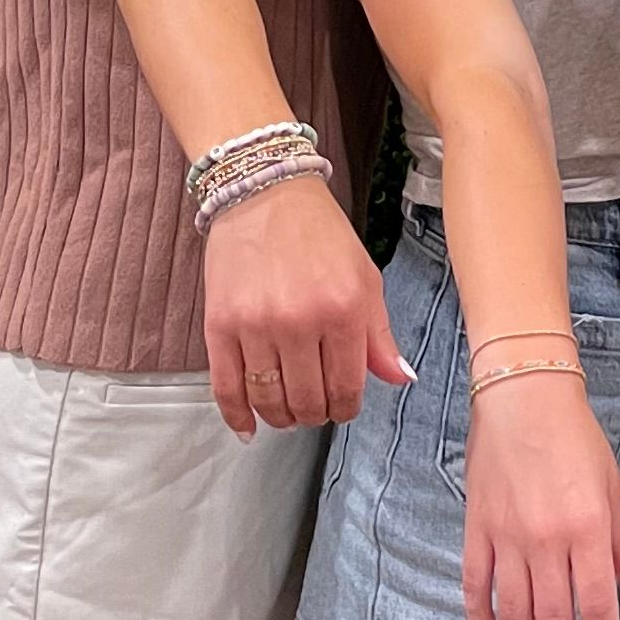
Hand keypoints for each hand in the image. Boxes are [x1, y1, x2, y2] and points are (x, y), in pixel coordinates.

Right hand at [202, 175, 411, 437]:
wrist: (265, 193)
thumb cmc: (320, 234)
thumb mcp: (364, 278)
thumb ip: (380, 335)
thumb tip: (400, 379)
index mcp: (342, 309)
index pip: (347, 388)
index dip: (346, 408)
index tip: (342, 406)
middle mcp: (299, 321)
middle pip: (307, 401)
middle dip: (314, 414)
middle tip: (314, 407)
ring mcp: (255, 324)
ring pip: (269, 400)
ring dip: (281, 417)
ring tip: (287, 411)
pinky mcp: (219, 325)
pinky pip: (226, 387)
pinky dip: (237, 416)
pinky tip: (247, 427)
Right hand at [464, 368, 619, 619]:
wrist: (522, 396)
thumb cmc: (576, 438)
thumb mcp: (613, 486)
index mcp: (587, 528)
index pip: (598, 604)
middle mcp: (546, 539)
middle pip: (553, 618)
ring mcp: (507, 536)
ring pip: (514, 611)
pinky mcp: (477, 528)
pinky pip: (475, 584)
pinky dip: (480, 617)